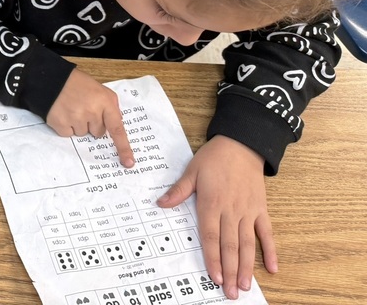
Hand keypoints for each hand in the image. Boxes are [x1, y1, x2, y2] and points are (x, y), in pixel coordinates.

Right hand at [46, 69, 134, 167]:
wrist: (51, 78)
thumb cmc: (77, 83)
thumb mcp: (99, 89)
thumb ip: (110, 105)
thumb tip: (115, 124)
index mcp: (104, 101)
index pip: (117, 128)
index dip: (123, 147)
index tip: (128, 162)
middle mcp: (92, 111)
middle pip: (98, 133)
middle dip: (92, 124)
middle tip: (83, 108)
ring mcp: (76, 118)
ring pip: (83, 134)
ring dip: (78, 124)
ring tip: (71, 108)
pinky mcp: (61, 123)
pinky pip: (68, 134)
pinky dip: (66, 126)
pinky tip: (63, 113)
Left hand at [158, 135, 276, 299]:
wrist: (241, 144)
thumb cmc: (214, 158)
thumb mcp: (192, 171)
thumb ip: (178, 191)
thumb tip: (160, 203)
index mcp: (211, 203)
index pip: (210, 236)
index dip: (212, 258)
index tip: (214, 277)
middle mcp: (231, 211)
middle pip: (230, 245)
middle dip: (230, 270)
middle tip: (231, 293)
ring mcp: (248, 211)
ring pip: (248, 243)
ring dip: (247, 266)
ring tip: (246, 286)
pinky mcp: (261, 209)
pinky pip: (266, 233)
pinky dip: (271, 250)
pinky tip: (273, 268)